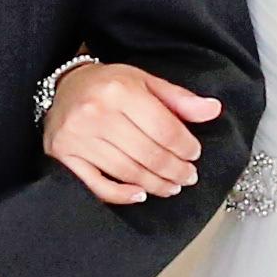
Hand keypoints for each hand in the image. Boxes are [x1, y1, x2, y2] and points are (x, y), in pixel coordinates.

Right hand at [40, 58, 220, 206]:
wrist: (63, 86)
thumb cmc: (108, 85)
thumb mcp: (145, 82)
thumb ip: (179, 99)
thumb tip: (213, 110)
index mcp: (120, 90)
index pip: (163, 128)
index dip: (184, 146)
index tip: (194, 154)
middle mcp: (96, 113)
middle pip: (148, 154)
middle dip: (174, 170)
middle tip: (188, 177)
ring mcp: (77, 137)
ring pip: (127, 172)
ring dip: (155, 184)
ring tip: (172, 186)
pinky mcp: (64, 156)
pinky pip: (97, 185)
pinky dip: (121, 195)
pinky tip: (140, 195)